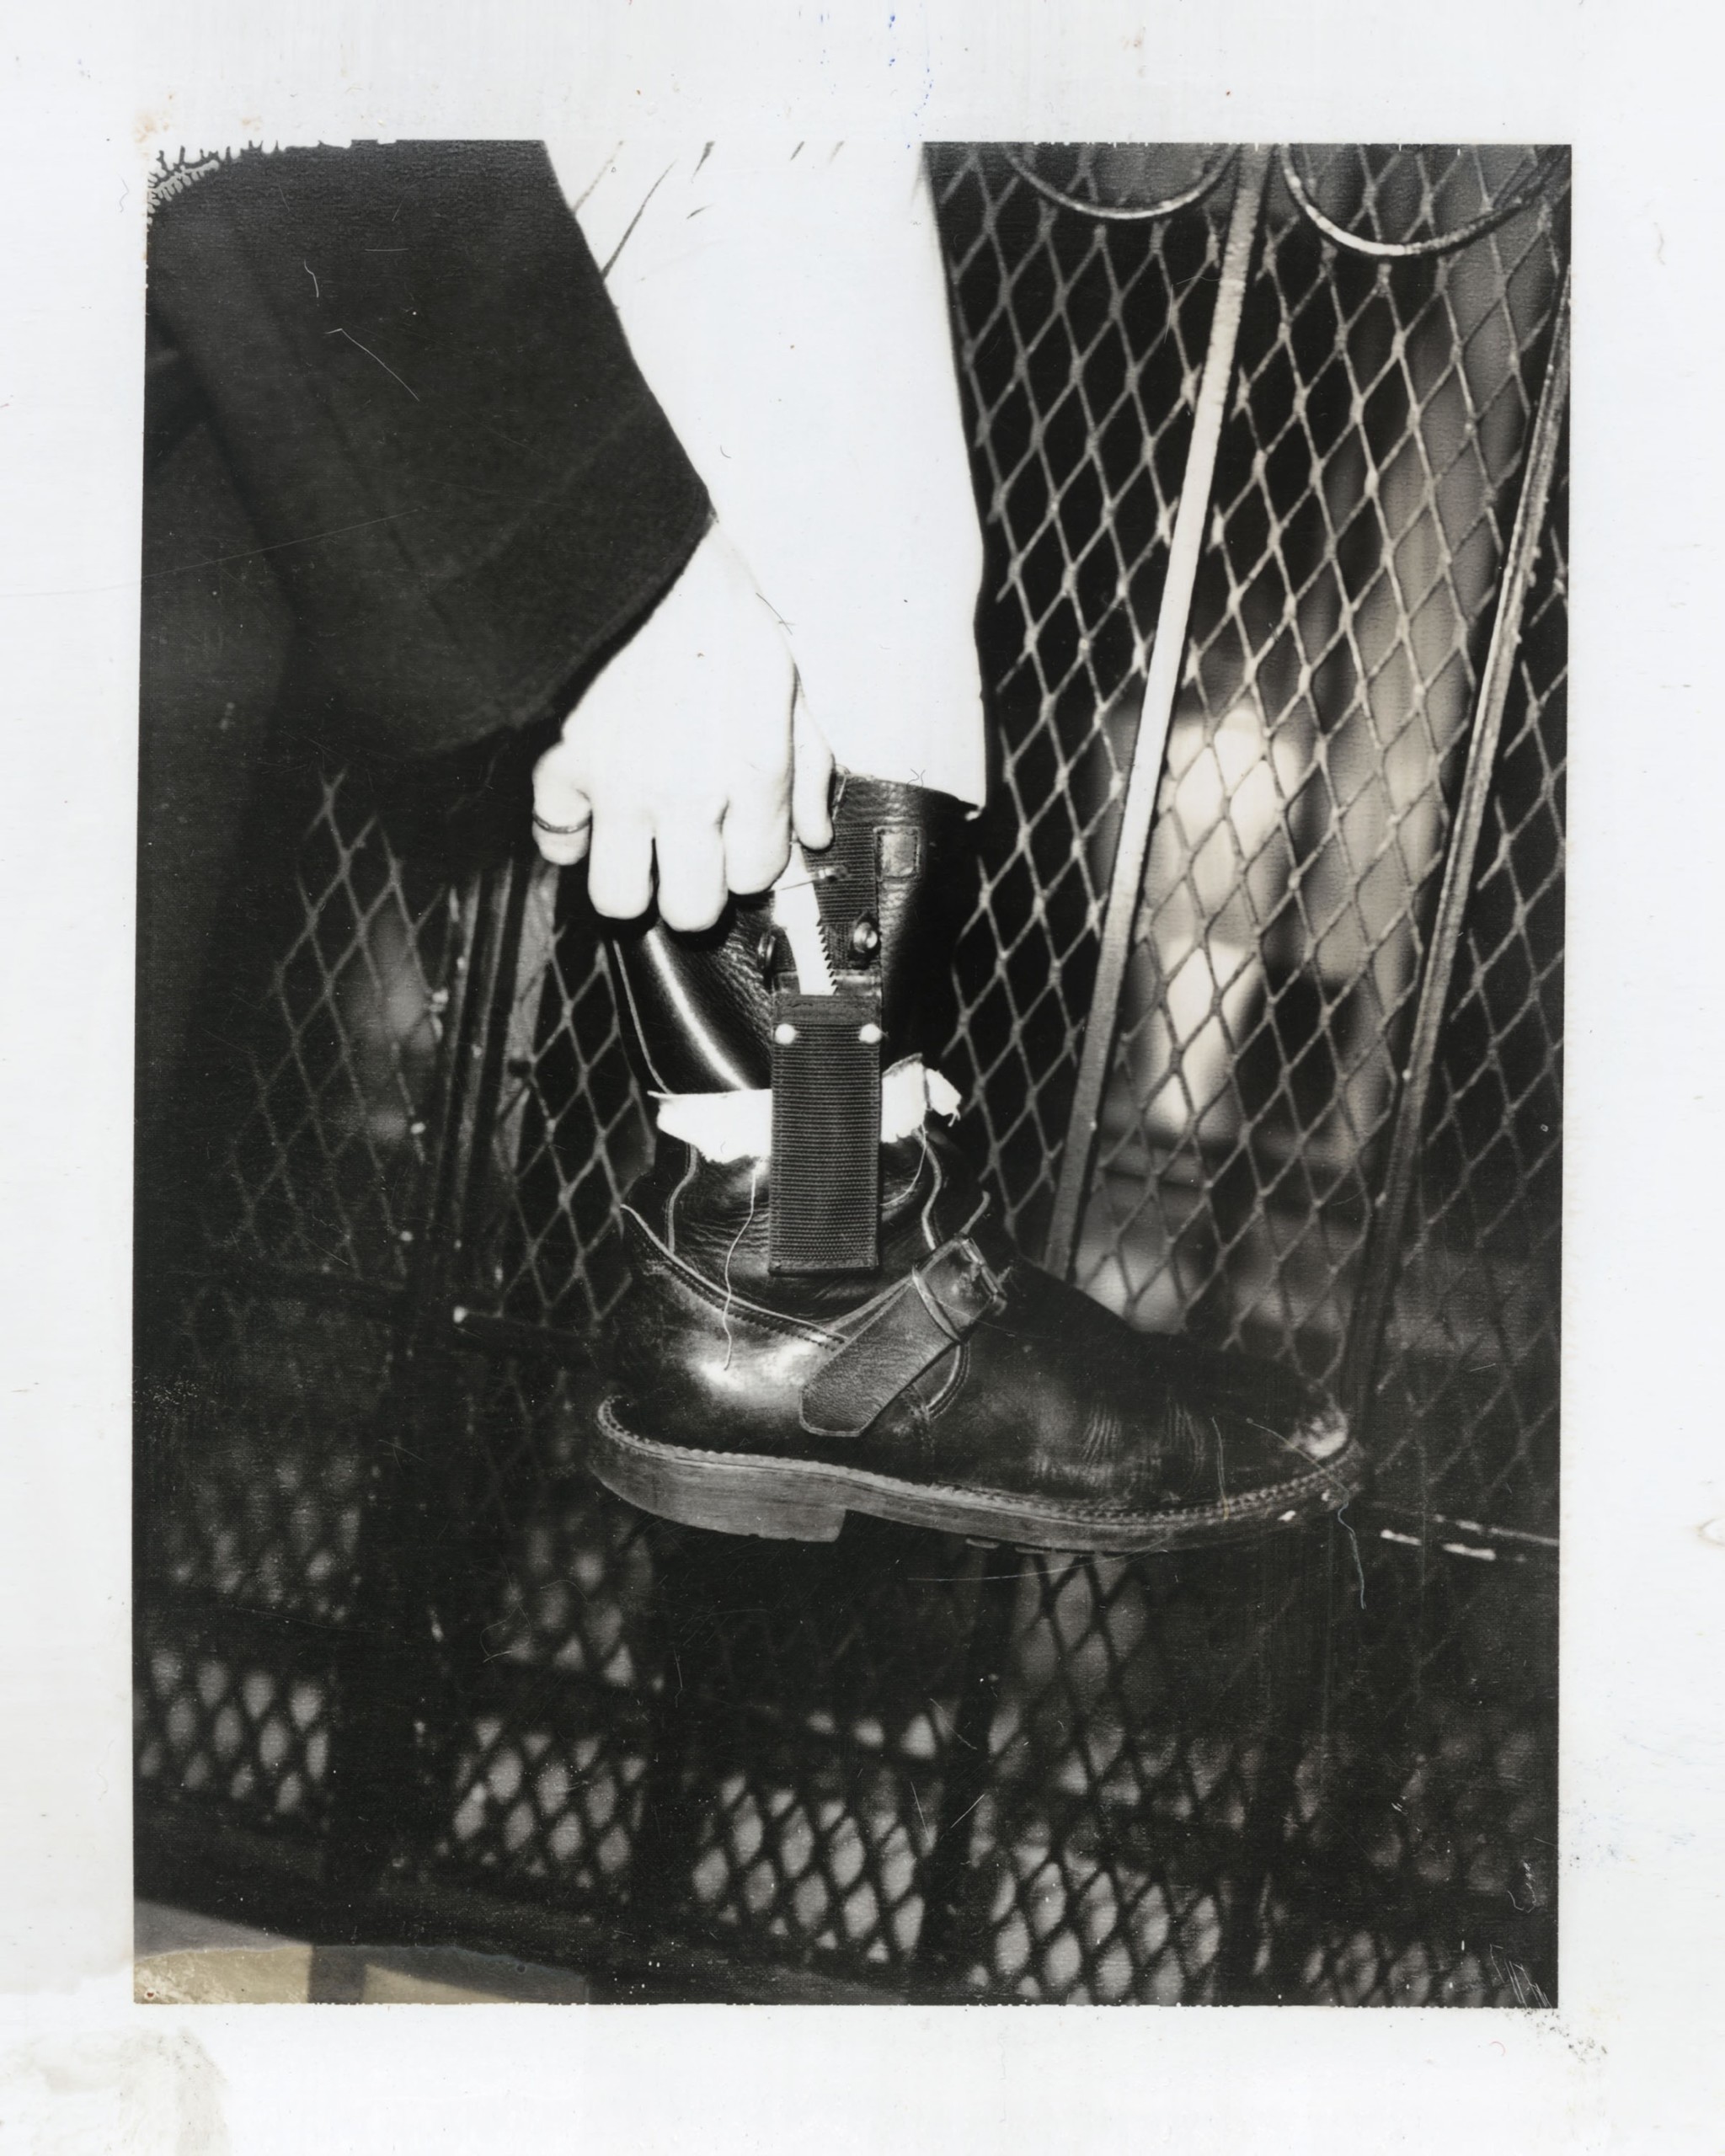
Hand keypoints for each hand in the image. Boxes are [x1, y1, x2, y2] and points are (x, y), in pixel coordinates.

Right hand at [531, 520, 834, 929]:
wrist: (627, 552)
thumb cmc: (710, 607)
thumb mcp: (783, 676)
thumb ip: (806, 763)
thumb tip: (815, 833)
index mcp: (751, 772)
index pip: (757, 875)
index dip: (750, 863)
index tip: (740, 841)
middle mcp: (688, 793)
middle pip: (692, 909)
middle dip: (695, 891)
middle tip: (690, 858)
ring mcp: (621, 787)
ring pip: (620, 898)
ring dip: (632, 881)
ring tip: (640, 850)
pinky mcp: (562, 767)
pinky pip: (555, 840)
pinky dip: (568, 833)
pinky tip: (587, 810)